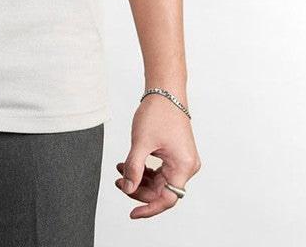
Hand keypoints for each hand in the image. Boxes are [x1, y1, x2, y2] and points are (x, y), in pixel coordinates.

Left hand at [115, 93, 200, 218]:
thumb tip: (128, 189)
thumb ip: (134, 168)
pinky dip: (145, 170)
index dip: (149, 208)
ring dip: (140, 179)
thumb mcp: (141, 142)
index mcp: (183, 166)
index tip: (133, 214)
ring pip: (160, 181)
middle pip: (162, 191)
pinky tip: (129, 165)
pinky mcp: (176, 155)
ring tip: (120, 171)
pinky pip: (160, 171)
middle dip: (139, 189)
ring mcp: (182, 161)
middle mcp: (186, 166)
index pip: (167, 199)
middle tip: (119, 181)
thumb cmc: (158, 112)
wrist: (165, 91)